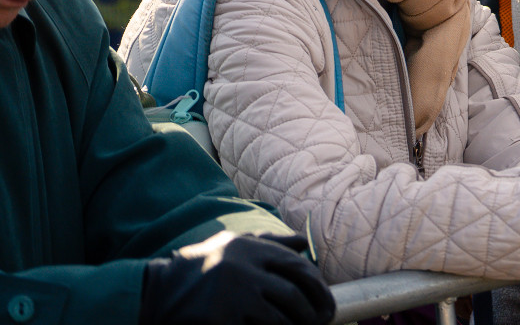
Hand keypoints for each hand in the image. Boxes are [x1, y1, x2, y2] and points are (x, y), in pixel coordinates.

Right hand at [141, 231, 334, 324]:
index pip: (297, 266)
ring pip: (278, 319)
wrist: (155, 293)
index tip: (325, 302)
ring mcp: (232, 295)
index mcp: (249, 249)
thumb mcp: (231, 245)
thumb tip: (303, 243)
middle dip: (310, 312)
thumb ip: (268, 243)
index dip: (317, 286)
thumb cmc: (200, 268)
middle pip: (293, 295)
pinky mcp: (220, 318)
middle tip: (319, 322)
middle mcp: (244, 269)